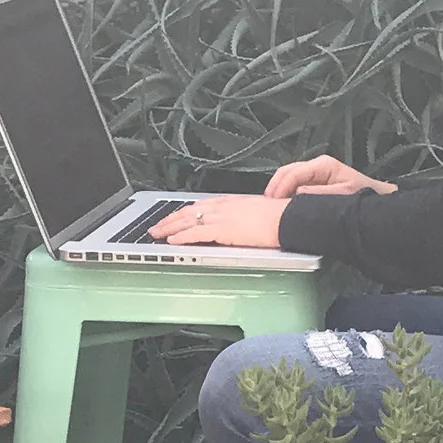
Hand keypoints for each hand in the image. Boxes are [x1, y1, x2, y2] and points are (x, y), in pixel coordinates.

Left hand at [152, 195, 288, 249]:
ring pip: (188, 221)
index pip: (199, 206)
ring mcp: (221, 218)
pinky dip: (182, 236)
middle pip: (188, 212)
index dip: (182, 212)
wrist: (286, 218)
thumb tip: (237, 223)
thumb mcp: (255, 211)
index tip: (172, 217)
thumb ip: (241, 216)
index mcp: (230, 202)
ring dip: (169, 228)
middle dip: (169, 219)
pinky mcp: (223, 230)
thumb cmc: (278, 217)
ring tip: (156, 234)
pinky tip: (172, 240)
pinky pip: (197, 233)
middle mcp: (222, 207)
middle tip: (155, 226)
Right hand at [266, 155, 394, 197]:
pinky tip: (282, 203)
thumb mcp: (343, 195)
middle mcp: (318, 166)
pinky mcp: (314, 181)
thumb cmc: (363, 194)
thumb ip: (320, 193)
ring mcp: (315, 173)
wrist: (375, 197)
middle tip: (267, 204)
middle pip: (286, 171)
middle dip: (275, 186)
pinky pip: (294, 184)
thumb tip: (298, 194)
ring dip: (278, 189)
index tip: (274, 201)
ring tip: (272, 205)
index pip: (294, 172)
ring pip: (288, 176)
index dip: (281, 186)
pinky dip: (285, 192)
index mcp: (323, 165)